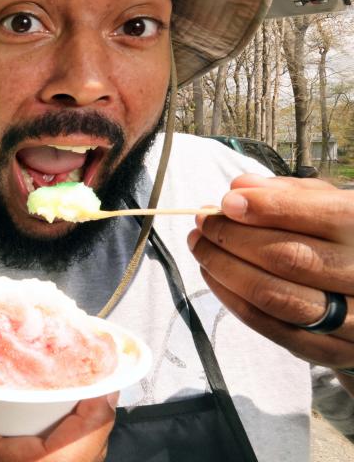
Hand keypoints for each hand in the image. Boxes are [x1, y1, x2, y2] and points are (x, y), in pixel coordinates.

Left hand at [188, 174, 353, 373]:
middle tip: (203, 223)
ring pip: (275, 296)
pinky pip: (271, 327)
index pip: (323, 217)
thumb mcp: (329, 206)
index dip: (268, 208)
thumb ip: (290, 193)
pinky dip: (232, 299)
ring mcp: (352, 320)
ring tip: (201, 246)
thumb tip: (240, 188)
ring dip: (225, 269)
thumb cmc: (341, 241)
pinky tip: (213, 275)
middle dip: (234, 238)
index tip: (227, 202)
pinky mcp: (330, 351)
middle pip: (290, 258)